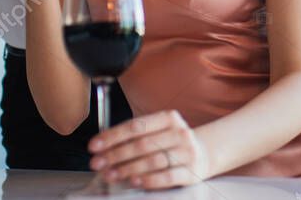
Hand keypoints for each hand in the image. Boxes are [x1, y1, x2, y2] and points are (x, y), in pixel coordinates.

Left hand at [88, 110, 211, 189]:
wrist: (204, 153)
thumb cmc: (172, 141)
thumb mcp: (160, 130)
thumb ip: (136, 134)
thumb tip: (104, 145)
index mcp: (169, 118)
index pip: (136, 126)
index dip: (113, 136)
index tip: (95, 145)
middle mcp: (179, 132)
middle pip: (142, 144)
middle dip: (115, 155)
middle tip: (97, 163)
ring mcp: (187, 152)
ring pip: (152, 161)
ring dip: (127, 169)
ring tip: (110, 174)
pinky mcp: (191, 171)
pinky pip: (167, 176)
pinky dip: (149, 180)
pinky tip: (134, 181)